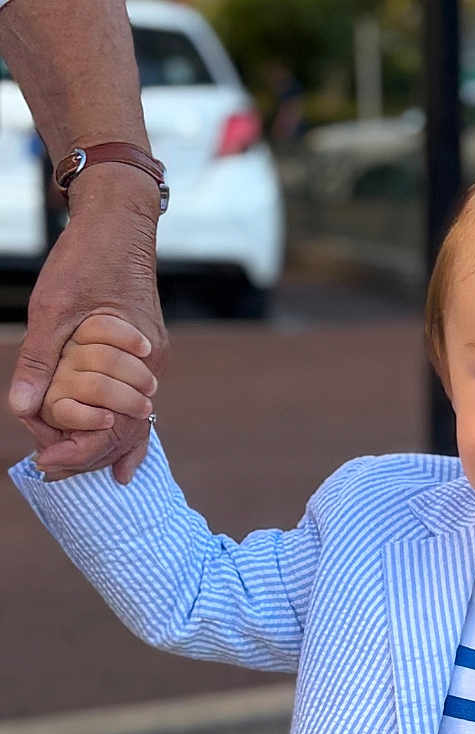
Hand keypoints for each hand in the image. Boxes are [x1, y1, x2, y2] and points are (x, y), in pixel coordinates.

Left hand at [8, 167, 166, 483]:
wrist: (118, 222)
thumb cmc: (86, 261)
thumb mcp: (51, 311)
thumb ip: (38, 360)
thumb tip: (21, 407)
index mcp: (135, 361)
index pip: (113, 426)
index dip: (80, 449)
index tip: (48, 462)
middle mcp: (152, 368)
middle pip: (128, 431)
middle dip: (90, 454)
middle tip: (54, 470)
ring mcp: (154, 361)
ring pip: (135, 419)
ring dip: (105, 443)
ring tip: (76, 465)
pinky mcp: (149, 352)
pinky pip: (138, 400)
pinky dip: (124, 427)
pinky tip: (119, 455)